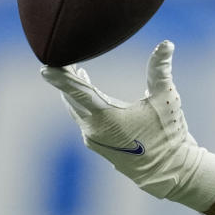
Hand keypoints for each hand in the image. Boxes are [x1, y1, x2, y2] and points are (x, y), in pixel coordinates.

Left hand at [41, 40, 214, 210]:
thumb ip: (160, 70)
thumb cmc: (169, 135)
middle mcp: (93, 130)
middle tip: (63, 58)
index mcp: (106, 118)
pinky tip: (88, 95)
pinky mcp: (99, 145)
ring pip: (77, 109)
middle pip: (72, 98)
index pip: (77, 91)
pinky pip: (84, 119)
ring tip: (76, 72)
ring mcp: (94, 139)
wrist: (169, 171)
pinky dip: (84, 104)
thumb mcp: (166, 99)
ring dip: (75, 91)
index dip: (61, 77)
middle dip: (67, 78)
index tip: (45, 67)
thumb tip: (166, 44)